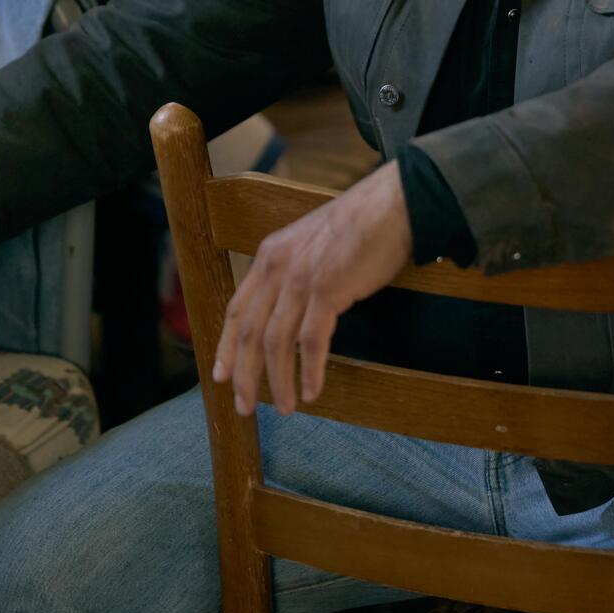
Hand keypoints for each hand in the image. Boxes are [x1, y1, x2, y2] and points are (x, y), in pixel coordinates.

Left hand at [212, 161, 411, 415]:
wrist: (392, 205)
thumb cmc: (359, 227)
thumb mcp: (310, 245)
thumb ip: (293, 273)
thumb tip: (288, 312)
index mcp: (269, 255)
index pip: (237, 309)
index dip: (226, 346)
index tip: (222, 376)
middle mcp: (277, 267)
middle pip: (249, 332)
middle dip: (244, 374)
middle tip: (244, 407)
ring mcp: (301, 278)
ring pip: (276, 342)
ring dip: (278, 380)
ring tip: (285, 407)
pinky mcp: (328, 288)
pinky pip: (312, 341)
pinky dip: (310, 370)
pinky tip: (312, 391)